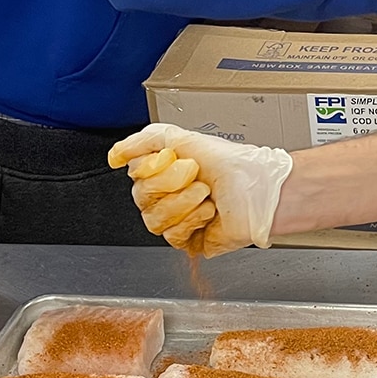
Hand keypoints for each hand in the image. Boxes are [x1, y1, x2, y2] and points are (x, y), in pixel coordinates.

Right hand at [107, 124, 292, 256]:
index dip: (153, 168)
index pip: (135, 173)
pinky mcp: (190, 240)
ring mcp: (178, 219)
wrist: (260, 189)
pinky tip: (208, 213)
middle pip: (141, 196)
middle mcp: (168, 194)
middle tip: (195, 175)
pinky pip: (171, 237)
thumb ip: (145, 140)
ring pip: (153, 219)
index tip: (174, 159)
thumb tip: (116, 155)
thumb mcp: (184, 137)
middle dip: (170, 183)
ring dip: (182, 203)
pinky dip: (191, 221)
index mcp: (165, 170)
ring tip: (205, 194)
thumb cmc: (234, 165)